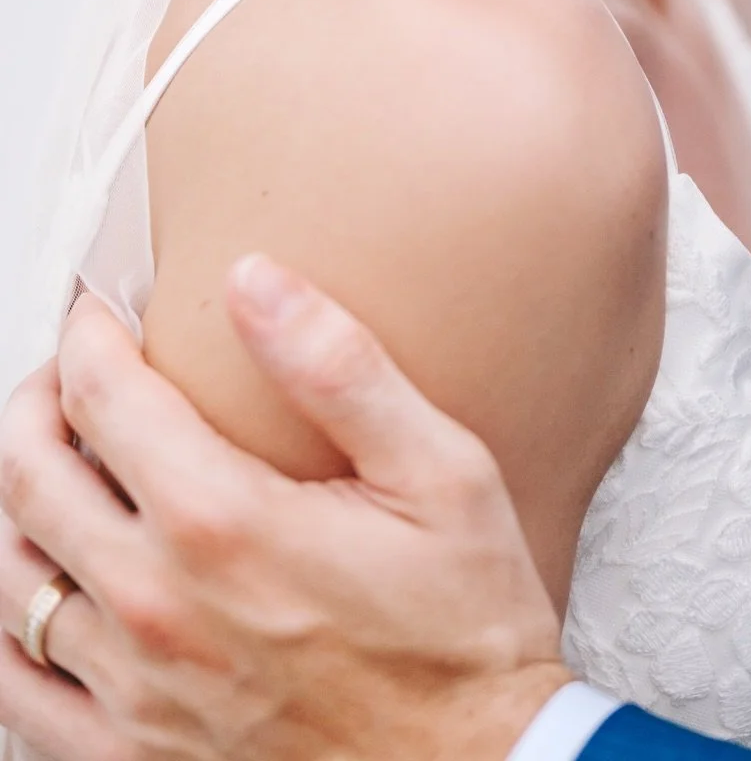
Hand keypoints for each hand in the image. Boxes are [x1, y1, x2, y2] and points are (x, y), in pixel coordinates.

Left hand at [0, 262, 571, 760]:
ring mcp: (132, 692)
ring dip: (20, 499)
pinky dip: (9, 624)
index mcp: (225, 524)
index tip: (104, 312)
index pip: (102, 398)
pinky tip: (46, 585)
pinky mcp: (128, 758)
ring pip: (8, 576)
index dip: (90, 335)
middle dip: (39, 400)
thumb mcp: (440, 470)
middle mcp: (156, 608)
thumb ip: (339, 368)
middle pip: (27, 475)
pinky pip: (16, 688)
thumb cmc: (462, 631)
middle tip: (72, 372)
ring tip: (59, 461)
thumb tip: (256, 281)